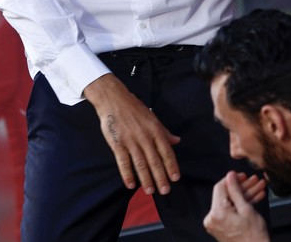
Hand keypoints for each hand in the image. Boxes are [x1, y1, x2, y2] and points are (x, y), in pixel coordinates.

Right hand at [84, 74, 181, 194]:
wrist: (114, 100)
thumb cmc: (135, 108)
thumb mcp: (153, 118)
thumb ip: (164, 132)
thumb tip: (177, 141)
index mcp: (155, 130)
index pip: (166, 151)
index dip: (171, 166)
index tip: (176, 178)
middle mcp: (145, 137)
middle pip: (155, 161)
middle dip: (161, 177)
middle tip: (165, 190)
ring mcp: (130, 141)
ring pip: (140, 164)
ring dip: (146, 179)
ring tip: (150, 191)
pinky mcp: (117, 144)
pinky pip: (123, 162)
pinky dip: (127, 174)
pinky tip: (131, 185)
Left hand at [203, 171, 269, 241]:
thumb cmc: (253, 236)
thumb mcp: (246, 208)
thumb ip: (236, 190)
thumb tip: (230, 176)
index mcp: (217, 213)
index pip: (220, 187)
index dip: (232, 179)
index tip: (242, 175)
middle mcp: (213, 219)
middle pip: (226, 195)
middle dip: (242, 187)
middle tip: (254, 181)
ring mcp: (217, 223)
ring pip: (231, 202)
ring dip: (245, 195)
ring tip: (258, 188)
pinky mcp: (222, 227)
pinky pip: (230, 211)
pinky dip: (241, 205)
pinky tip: (254, 198)